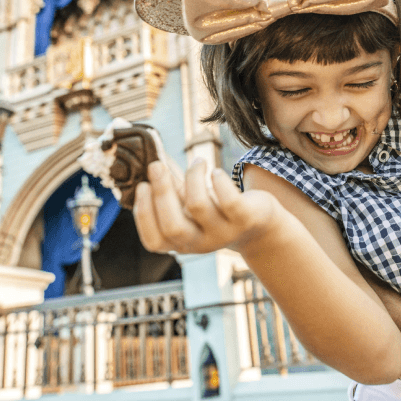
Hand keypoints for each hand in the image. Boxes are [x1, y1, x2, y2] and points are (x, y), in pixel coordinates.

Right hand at [134, 160, 278, 254]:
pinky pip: (228, 201)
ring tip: (198, 161)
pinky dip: (218, 181)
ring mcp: (223, 233)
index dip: (144, 214)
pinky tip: (215, 172)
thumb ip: (170, 188)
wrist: (258, 223)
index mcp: (182, 243)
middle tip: (156, 165)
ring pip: (198, 206)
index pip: (155, 241)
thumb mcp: (190, 203)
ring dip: (192, 177)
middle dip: (161, 192)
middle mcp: (200, 243)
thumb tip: (150, 156)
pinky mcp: (244, 219)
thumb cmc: (217, 208)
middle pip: (173, 226)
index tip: (141, 185)